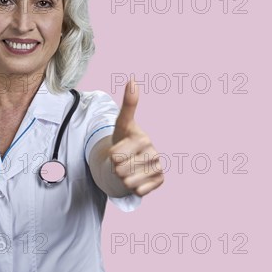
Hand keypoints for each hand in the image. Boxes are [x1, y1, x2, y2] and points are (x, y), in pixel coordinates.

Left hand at [109, 79, 163, 196]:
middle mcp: (154, 153)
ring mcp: (158, 168)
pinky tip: (137, 178)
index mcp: (143, 139)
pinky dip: (134, 188)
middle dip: (117, 167)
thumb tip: (133, 80)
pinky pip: (138, 191)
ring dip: (124, 178)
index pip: (114, 155)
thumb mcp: (121, 124)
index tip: (118, 148)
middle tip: (123, 160)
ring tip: (129, 168)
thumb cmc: (124, 140)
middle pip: (120, 169)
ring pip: (128, 182)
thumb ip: (128, 105)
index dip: (111, 154)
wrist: (132, 159)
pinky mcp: (160, 181)